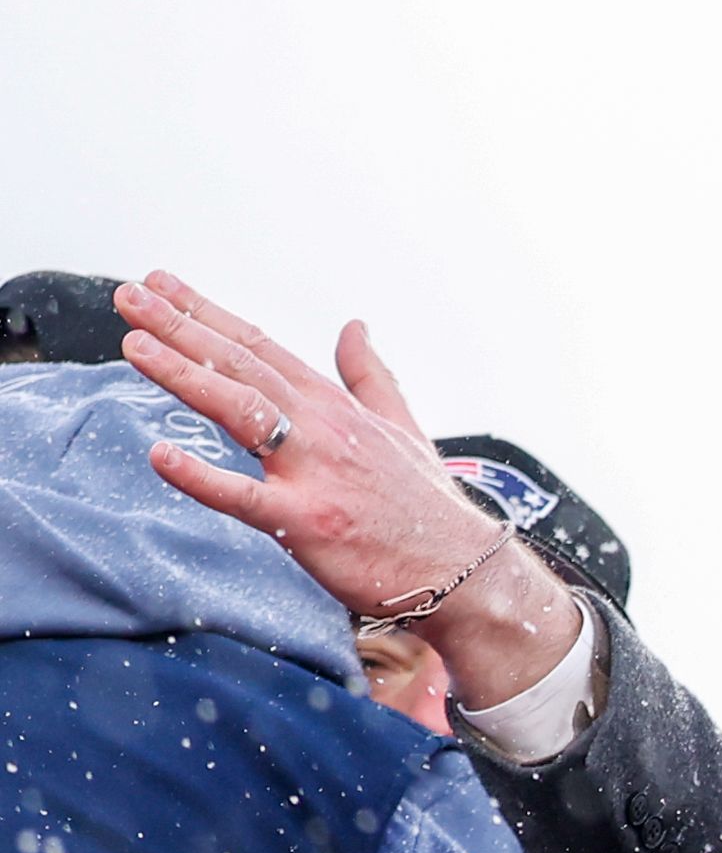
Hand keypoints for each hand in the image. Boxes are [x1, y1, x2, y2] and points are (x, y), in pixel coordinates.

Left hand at [113, 272, 585, 719]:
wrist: (461, 569)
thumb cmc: (424, 504)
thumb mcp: (401, 426)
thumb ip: (369, 374)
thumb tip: (354, 325)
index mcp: (335, 406)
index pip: (261, 347)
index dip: (207, 313)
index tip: (161, 284)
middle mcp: (322, 428)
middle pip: (241, 366)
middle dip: (180, 326)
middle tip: (130, 295)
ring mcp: (314, 472)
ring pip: (240, 410)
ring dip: (184, 374)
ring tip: (134, 344)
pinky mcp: (306, 521)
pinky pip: (243, 497)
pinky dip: (200, 476)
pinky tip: (159, 454)